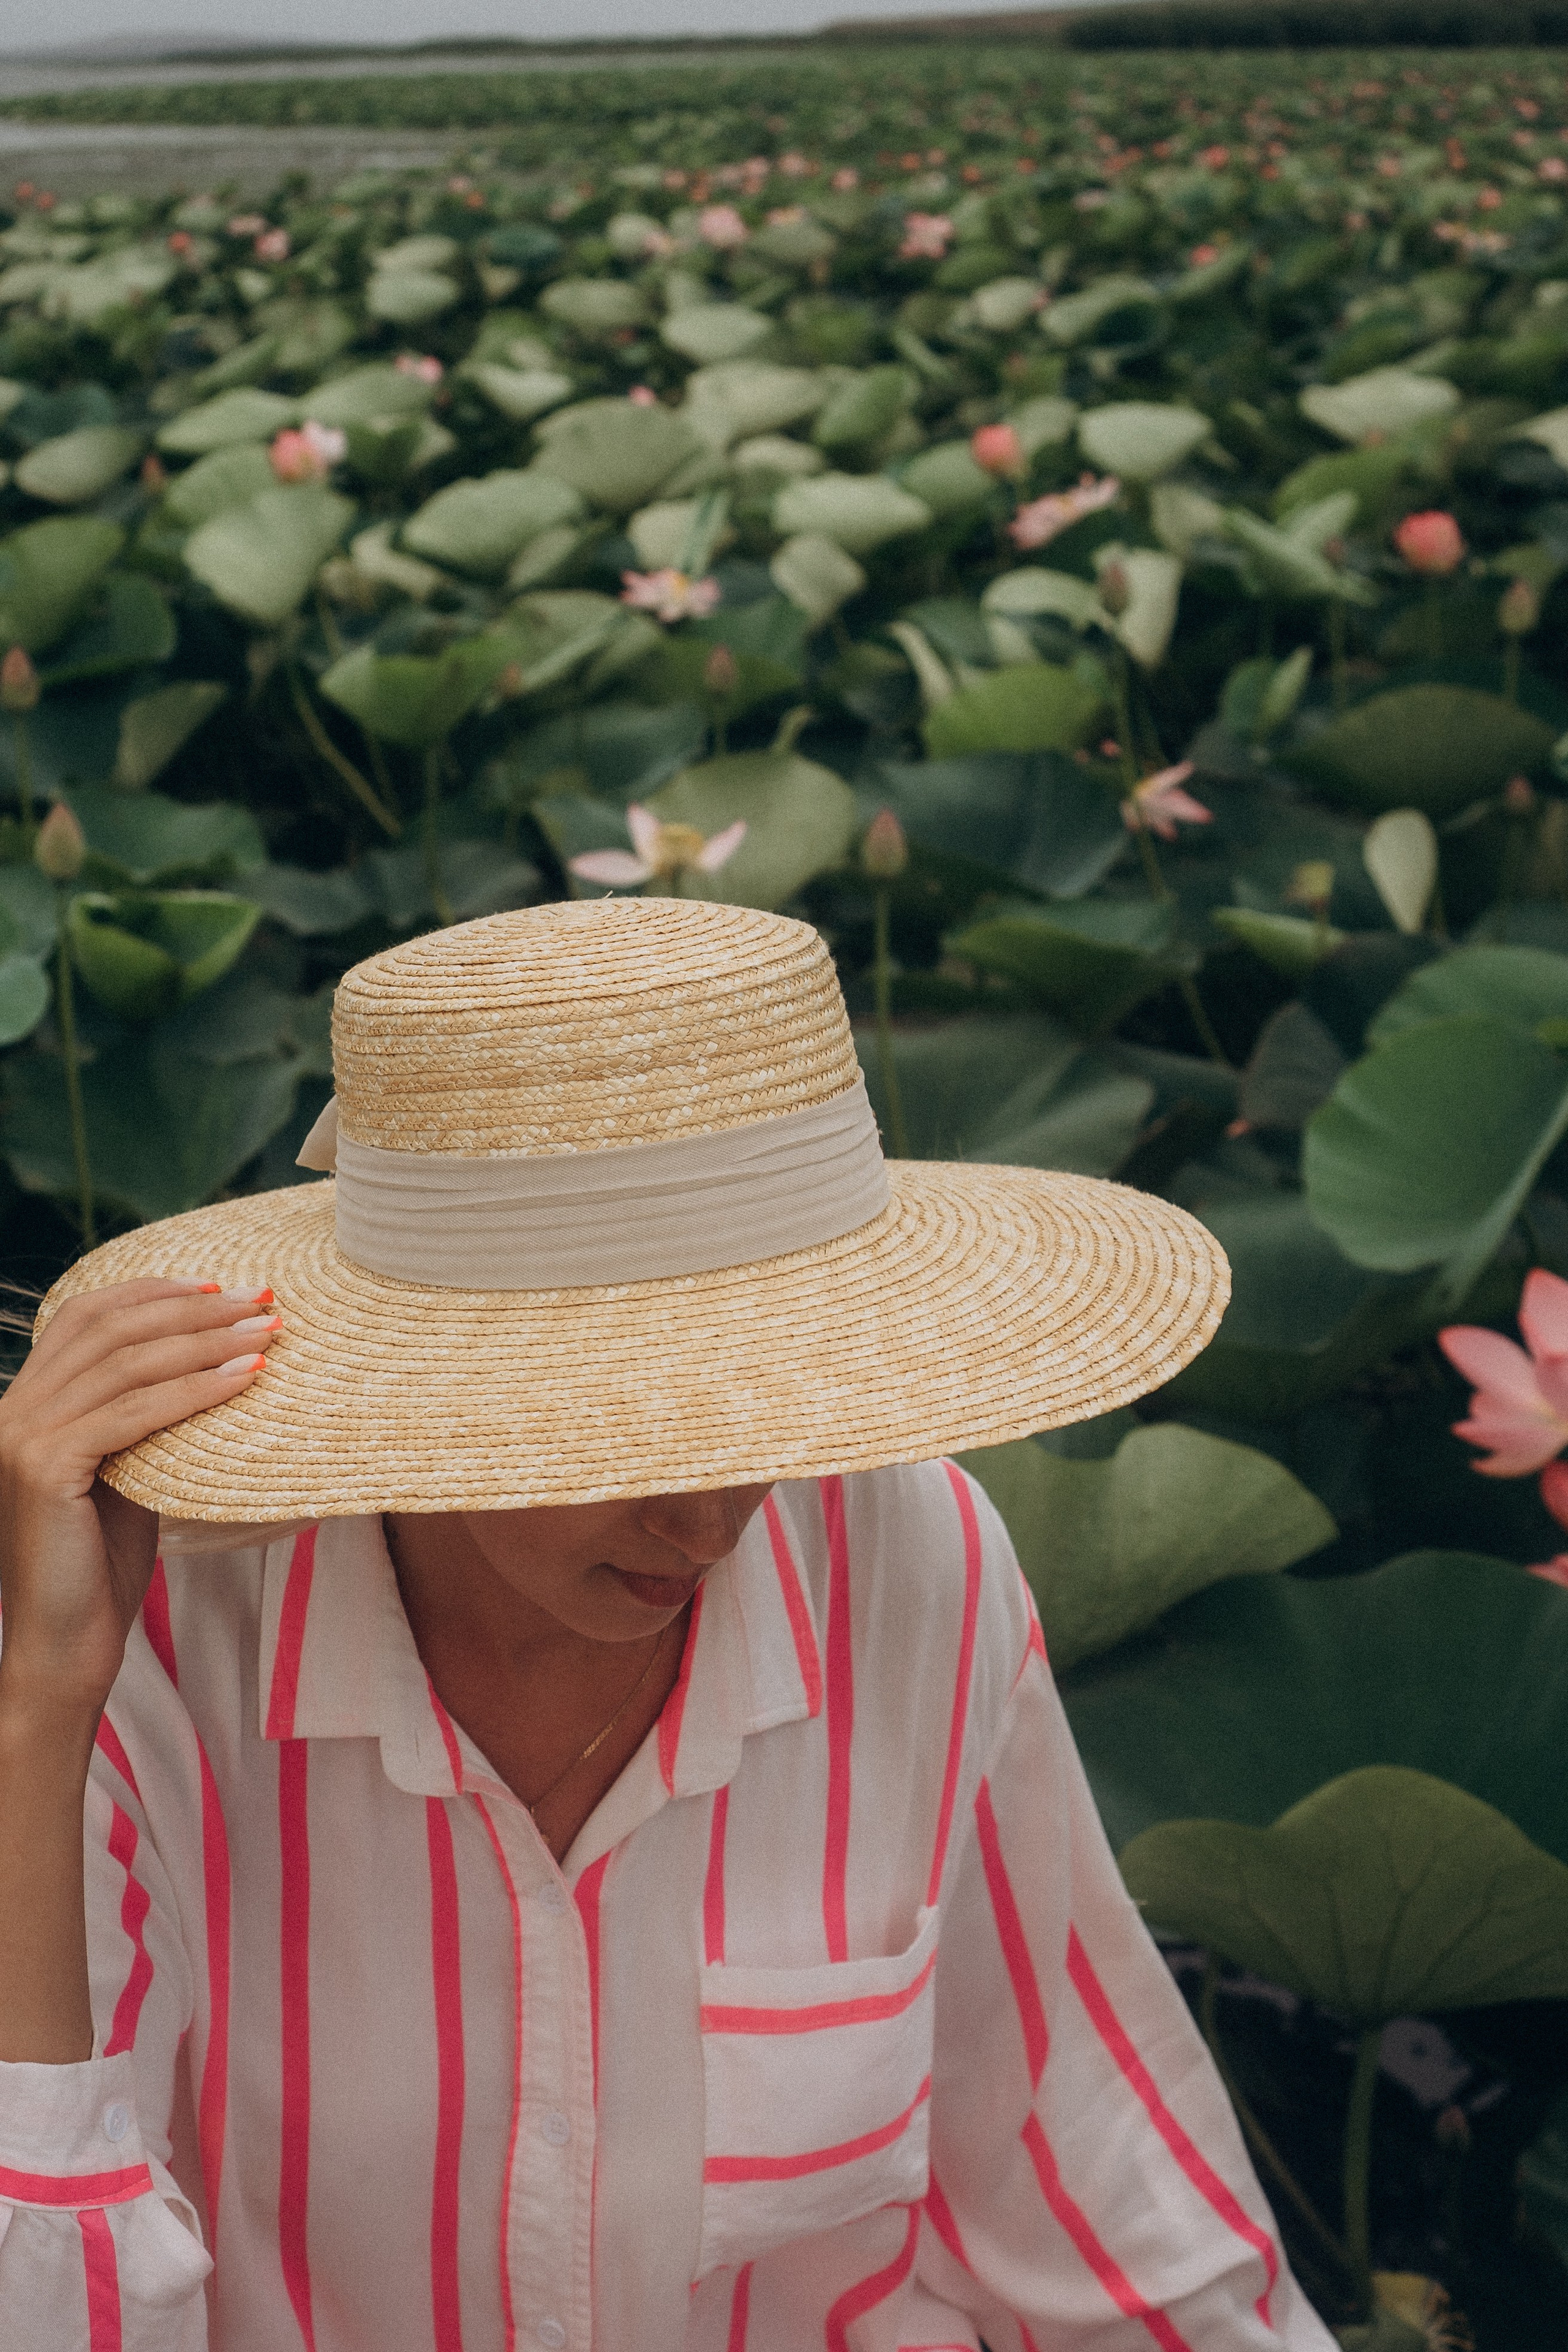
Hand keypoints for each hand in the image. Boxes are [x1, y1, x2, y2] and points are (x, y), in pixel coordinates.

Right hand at [0, 1279, 279, 1716]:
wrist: (66, 1647)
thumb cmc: (102, 1564)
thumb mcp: (125, 1471)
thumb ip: (146, 1419)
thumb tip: (216, 1363)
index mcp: (26, 1401)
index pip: (87, 1315)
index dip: (155, 1291)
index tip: (222, 1286)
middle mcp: (14, 1409)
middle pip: (113, 1329)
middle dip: (194, 1309)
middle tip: (262, 1300)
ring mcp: (23, 1437)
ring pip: (127, 1364)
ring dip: (207, 1342)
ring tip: (268, 1333)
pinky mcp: (45, 1468)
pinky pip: (133, 1414)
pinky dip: (195, 1390)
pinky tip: (245, 1380)